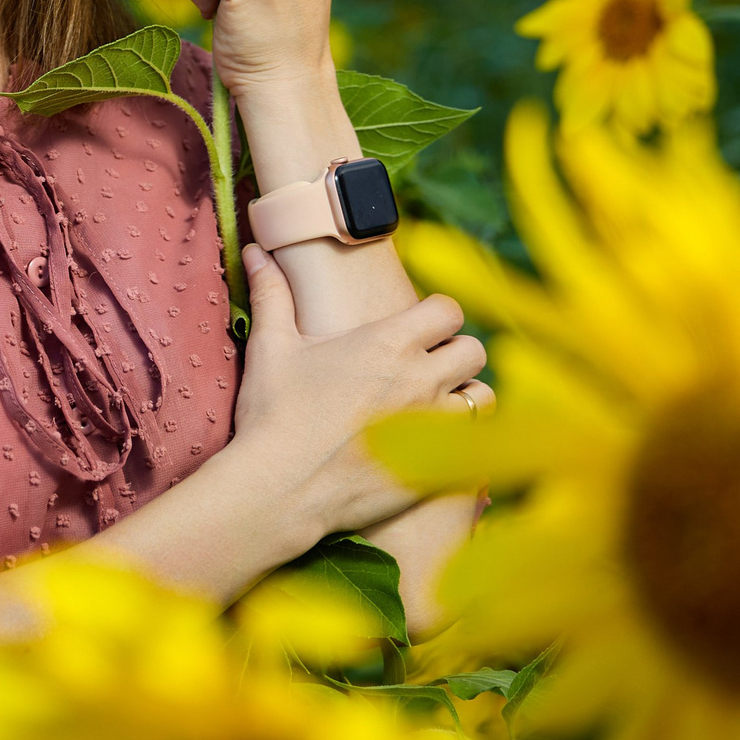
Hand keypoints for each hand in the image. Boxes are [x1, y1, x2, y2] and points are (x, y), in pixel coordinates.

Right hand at [218, 242, 490, 553]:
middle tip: (429, 366)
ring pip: (484, 398)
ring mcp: (433, 427)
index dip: (437, 316)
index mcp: (387, 344)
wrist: (279, 490)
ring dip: (465, 397)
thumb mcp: (271, 348)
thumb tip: (255, 250)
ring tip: (439, 404)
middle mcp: (420, 380)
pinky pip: (475, 445)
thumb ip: (272, 294)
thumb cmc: (274, 416)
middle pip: (474, 350)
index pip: (448, 310)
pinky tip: (435, 444)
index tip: (419, 328)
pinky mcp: (436, 468)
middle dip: (455, 353)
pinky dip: (462, 441)